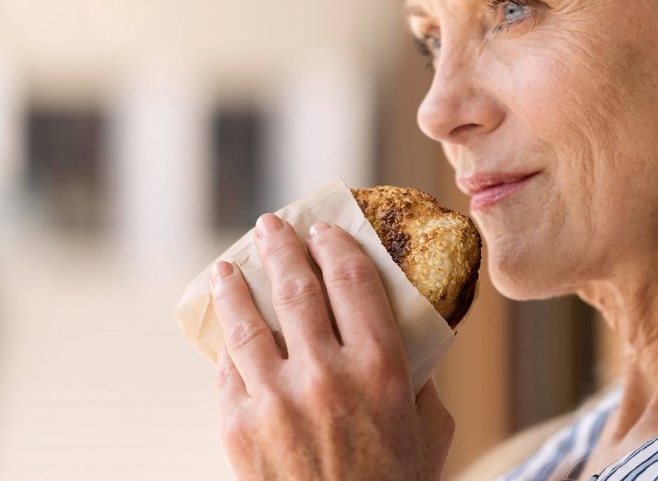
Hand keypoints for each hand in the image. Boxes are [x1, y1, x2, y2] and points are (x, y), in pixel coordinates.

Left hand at [210, 213, 453, 480]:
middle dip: (280, 247)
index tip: (324, 229)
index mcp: (379, 367)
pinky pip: (228, 374)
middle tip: (270, 226)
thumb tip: (407, 342)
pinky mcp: (239, 429)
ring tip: (227, 268)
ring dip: (235, 287)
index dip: (335, 244)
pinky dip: (227, 350)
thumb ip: (419, 381)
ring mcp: (275, 400)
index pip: (351, 280)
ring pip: (246, 324)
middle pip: (294, 288)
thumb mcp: (430, 430)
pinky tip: (227, 338)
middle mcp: (325, 374)